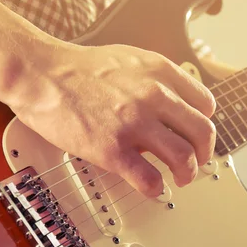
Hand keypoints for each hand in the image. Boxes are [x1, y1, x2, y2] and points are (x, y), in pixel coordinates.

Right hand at [11, 44, 216, 197]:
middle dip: (205, 154)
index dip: (203, 123)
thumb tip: (172, 108)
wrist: (42, 74)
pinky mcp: (112, 149)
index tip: (195, 135)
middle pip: (202, 133)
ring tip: (181, 179)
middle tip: (197, 162)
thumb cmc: (79, 68)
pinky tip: (151, 187)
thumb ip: (156, 80)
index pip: (205, 104)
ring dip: (187, 174)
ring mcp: (134, 123)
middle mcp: (154, 96)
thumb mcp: (130, 59)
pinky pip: (148, 178)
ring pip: (183, 157)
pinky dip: (155, 188)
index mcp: (160, 72)